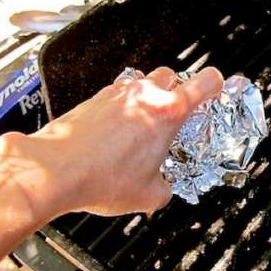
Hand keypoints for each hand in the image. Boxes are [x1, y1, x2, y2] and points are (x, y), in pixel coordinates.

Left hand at [21, 65, 222, 216]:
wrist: (54, 172)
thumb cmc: (101, 178)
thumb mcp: (149, 195)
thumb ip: (165, 187)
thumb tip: (162, 187)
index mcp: (168, 113)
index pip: (205, 81)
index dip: (216, 84)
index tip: (216, 89)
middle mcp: (143, 95)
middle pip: (171, 76)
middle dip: (177, 92)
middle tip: (175, 116)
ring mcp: (115, 94)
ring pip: (141, 84)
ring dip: (147, 100)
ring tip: (142, 130)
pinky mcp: (92, 101)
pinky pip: (116, 97)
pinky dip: (122, 110)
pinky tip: (116, 137)